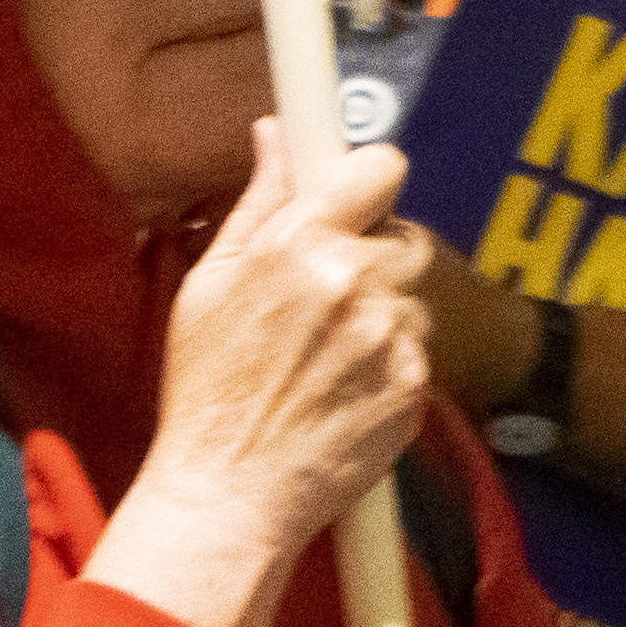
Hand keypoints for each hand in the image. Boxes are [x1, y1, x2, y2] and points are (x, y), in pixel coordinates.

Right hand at [140, 119, 434, 550]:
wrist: (230, 493)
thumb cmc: (208, 390)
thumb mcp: (210, 283)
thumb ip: (259, 201)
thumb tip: (277, 133)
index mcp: (301, 243)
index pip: (381, 166)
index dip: (369, 182)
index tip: (357, 199)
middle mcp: (355, 280)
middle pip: (403, 237)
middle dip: (372, 258)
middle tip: (325, 301)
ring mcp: (391, 335)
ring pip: (411, 297)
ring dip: (382, 315)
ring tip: (325, 358)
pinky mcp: (415, 384)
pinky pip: (417, 351)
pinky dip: (389, 365)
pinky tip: (342, 391)